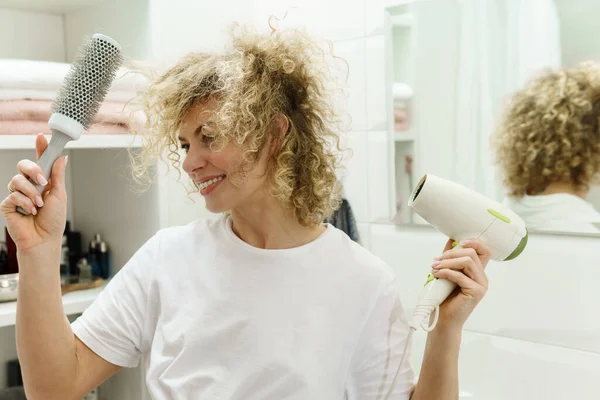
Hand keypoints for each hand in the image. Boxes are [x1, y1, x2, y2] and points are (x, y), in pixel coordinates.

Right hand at [1, 134, 67, 251]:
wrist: (43, 240)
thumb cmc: (53, 221)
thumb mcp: (59, 195)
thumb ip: (57, 176)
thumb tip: (62, 157)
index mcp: (42, 182)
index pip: (40, 161)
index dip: (39, 148)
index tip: (41, 137)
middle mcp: (28, 185)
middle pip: (23, 165)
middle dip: (33, 170)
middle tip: (43, 181)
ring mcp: (17, 194)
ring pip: (17, 179)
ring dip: (31, 192)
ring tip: (39, 205)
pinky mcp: (8, 204)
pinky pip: (12, 194)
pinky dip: (24, 203)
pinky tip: (30, 212)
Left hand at [429, 238, 491, 330]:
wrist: (443, 320)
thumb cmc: (444, 297)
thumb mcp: (447, 272)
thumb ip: (451, 258)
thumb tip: (452, 239)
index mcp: (477, 272)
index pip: (485, 251)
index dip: (474, 242)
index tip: (459, 241)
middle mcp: (482, 277)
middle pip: (472, 253)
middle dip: (451, 253)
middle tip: (436, 260)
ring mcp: (481, 285)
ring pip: (467, 261)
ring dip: (447, 262)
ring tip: (434, 267)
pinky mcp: (476, 292)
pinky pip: (460, 275)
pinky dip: (446, 272)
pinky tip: (437, 274)